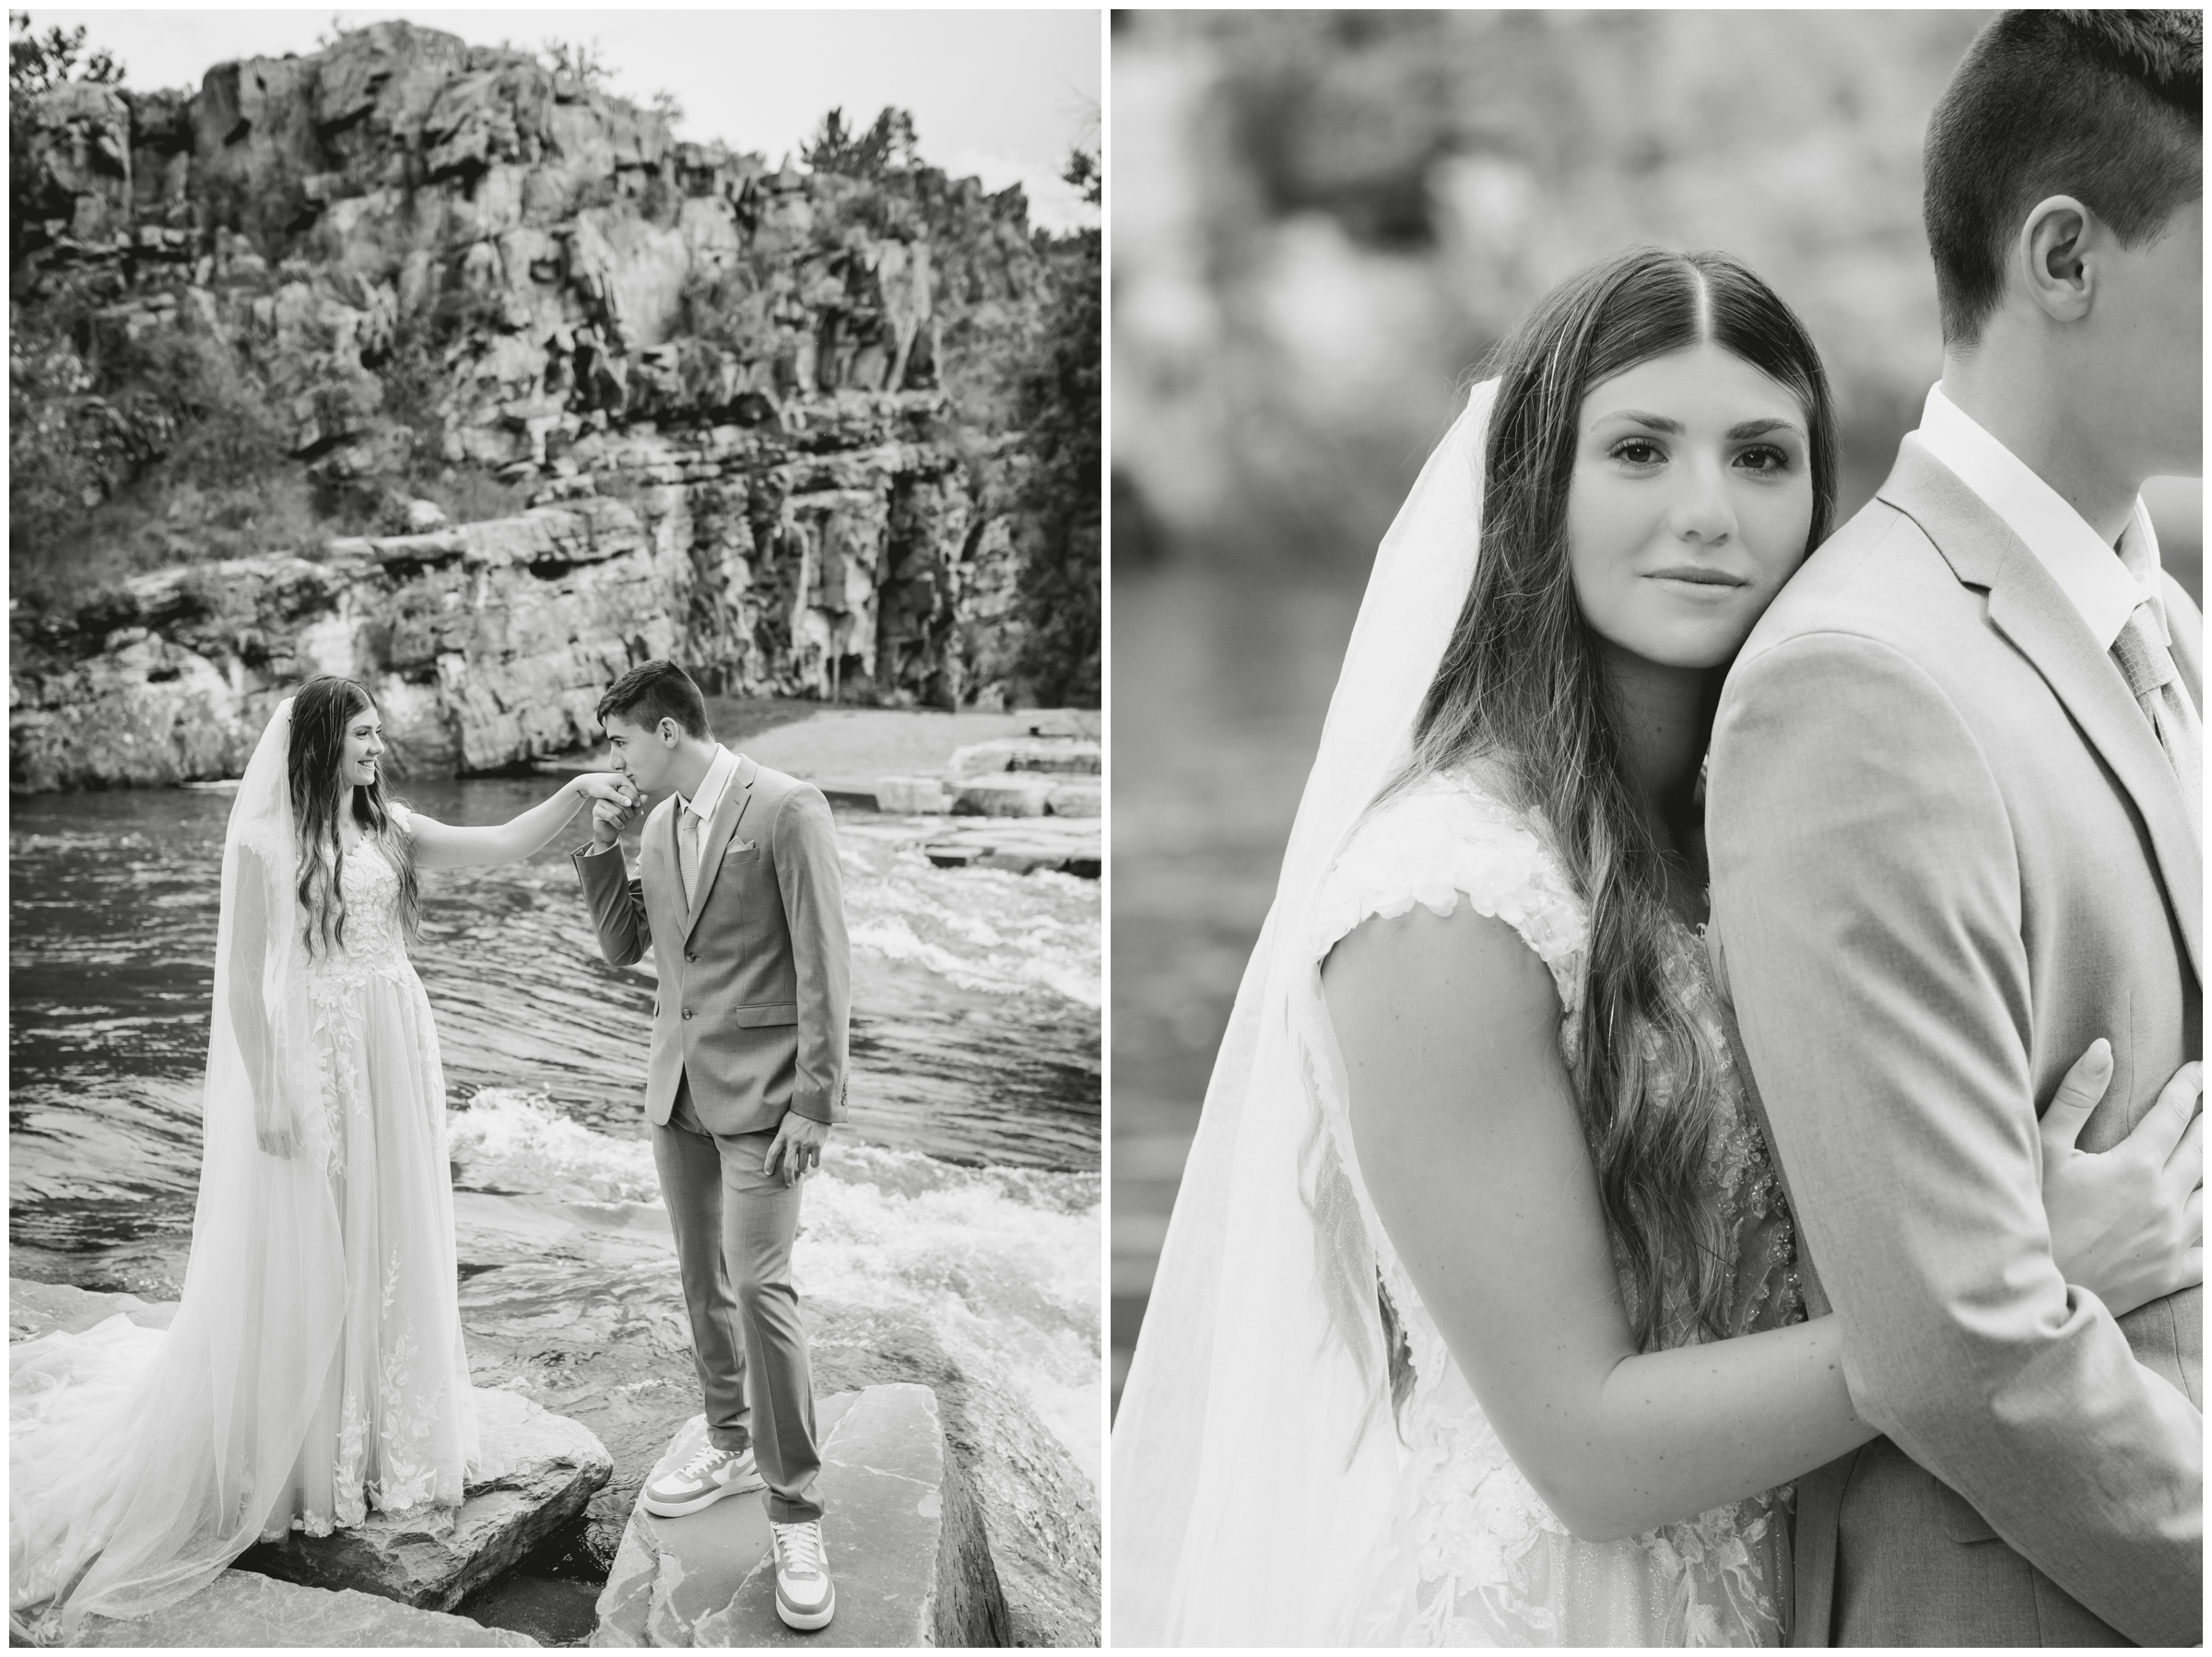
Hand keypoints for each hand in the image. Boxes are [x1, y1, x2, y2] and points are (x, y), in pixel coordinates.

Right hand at [254, 1087, 299, 1159]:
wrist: (268, 1098)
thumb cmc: (283, 1106)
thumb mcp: (294, 1118)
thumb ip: (297, 1133)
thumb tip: (301, 1145)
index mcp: (286, 1130)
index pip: (292, 1148)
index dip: (295, 1153)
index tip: (296, 1154)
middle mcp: (275, 1134)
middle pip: (281, 1153)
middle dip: (286, 1156)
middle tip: (289, 1155)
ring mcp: (265, 1134)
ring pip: (271, 1151)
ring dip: (276, 1153)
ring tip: (280, 1150)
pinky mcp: (258, 1133)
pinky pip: (261, 1147)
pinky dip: (267, 1149)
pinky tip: (271, 1146)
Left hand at [573, 772, 640, 807]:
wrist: (587, 782)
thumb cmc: (596, 787)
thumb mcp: (607, 793)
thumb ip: (618, 798)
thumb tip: (629, 803)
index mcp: (622, 778)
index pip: (634, 790)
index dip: (636, 799)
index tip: (638, 809)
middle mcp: (623, 779)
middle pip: (633, 792)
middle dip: (635, 801)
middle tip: (638, 812)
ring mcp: (621, 782)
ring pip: (629, 794)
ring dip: (631, 802)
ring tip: (633, 812)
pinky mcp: (618, 786)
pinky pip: (625, 794)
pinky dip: (626, 801)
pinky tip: (627, 809)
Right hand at [580, 775, 643, 847]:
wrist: (610, 833)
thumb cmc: (622, 821)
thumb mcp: (633, 813)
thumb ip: (639, 805)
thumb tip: (645, 796)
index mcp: (616, 793)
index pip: (626, 791)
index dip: (634, 800)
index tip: (638, 808)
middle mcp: (608, 796)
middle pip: (623, 802)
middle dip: (629, 813)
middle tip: (629, 819)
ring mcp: (601, 802)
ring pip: (617, 810)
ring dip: (623, 819)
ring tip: (624, 823)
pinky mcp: (596, 811)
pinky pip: (610, 816)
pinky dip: (618, 823)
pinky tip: (621, 827)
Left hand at [763, 1112, 831, 1185]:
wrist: (816, 1106)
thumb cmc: (799, 1113)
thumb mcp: (785, 1122)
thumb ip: (782, 1135)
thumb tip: (779, 1149)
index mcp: (783, 1135)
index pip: (772, 1153)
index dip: (768, 1165)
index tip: (768, 1173)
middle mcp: (793, 1141)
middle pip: (788, 1166)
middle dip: (788, 1178)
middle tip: (789, 1184)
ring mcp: (806, 1144)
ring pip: (803, 1166)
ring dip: (803, 1170)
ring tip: (803, 1169)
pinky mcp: (817, 1145)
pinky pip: (815, 1162)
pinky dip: (814, 1164)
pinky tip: (813, 1163)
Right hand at [2041, 1041, 2202, 1317]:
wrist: (2031, 1287)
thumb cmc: (2033, 1214)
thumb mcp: (2045, 1148)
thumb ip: (2078, 1097)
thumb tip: (2103, 1049)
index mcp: (2135, 1166)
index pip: (2174, 1115)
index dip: (2188, 1088)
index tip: (2198, 1071)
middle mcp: (2165, 1200)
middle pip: (2202, 1150)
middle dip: (2208, 1122)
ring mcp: (2174, 1240)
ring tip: (2210, 1152)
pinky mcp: (2172, 1273)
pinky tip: (2210, 1218)